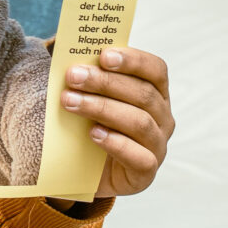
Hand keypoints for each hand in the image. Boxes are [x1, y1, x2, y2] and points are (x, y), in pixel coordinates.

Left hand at [61, 47, 173, 197]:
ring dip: (102, 108)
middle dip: (105, 82)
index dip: (133, 60)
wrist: (83, 172)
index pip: (155, 70)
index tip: (103, 55)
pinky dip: (116, 143)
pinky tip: (93, 133)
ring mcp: (157, 146)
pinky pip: (139, 157)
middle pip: (142, 94)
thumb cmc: (88, 126)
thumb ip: (86, 79)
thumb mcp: (89, 99)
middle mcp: (162, 118)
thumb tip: (65, 54)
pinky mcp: (145, 173)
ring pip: (139, 122)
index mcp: (155, 93)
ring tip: (70, 102)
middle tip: (73, 76)